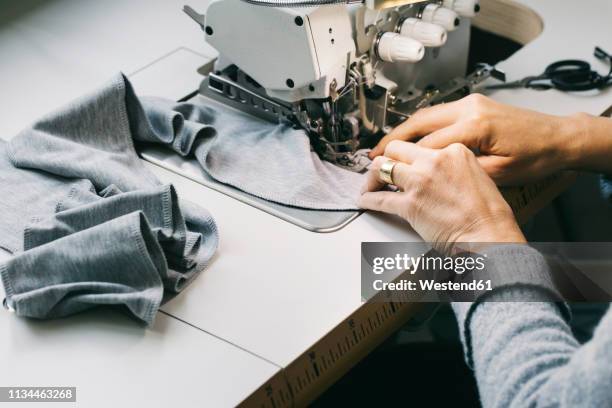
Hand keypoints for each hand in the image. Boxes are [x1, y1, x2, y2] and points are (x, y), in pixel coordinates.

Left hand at [359, 141, 525, 250]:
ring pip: (382, 167)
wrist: (490, 236)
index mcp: (454, 151)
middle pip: (396, 149)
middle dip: (385, 159)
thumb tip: (434, 175)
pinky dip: (368, 199)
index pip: (420, 145)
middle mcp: (435, 161)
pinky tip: (365, 200)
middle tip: (381, 170)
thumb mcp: (476, 176)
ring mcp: (420, 181)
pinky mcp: (410, 204)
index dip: (408, 156)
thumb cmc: (488, 215)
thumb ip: (452, 169)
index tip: (402, 162)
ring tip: (370, 185)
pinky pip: (380, 198)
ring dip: (373, 177)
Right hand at [370, 94, 585, 185]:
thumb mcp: (498, 174)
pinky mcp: (474, 105)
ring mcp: (471, 103)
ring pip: (425, 115)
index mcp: (474, 126)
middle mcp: (469, 109)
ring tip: (385, 148)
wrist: (558, 139)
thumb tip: (430, 176)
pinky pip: (438, 114)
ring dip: (403, 131)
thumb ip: (460, 171)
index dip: (402, 160)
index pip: (426, 144)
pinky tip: (411, 139)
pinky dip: (420, 126)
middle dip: (393, 140)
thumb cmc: (535, 157)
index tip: (383, 172)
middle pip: (418, 123)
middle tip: (373, 156)